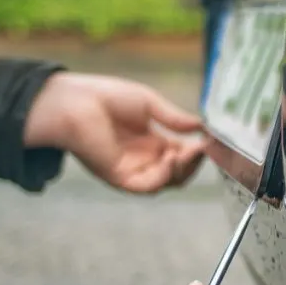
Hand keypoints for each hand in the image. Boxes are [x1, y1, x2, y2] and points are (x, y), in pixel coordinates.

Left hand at [24, 73, 206, 193]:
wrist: (75, 102)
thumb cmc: (106, 97)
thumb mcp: (149, 104)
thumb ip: (174, 119)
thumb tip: (201, 126)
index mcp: (150, 142)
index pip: (181, 155)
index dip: (197, 151)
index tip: (209, 140)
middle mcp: (143, 159)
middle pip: (178, 173)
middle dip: (194, 163)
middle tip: (203, 148)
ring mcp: (132, 170)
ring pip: (167, 182)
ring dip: (183, 170)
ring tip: (189, 152)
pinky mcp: (119, 178)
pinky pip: (148, 186)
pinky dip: (164, 176)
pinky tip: (170, 159)